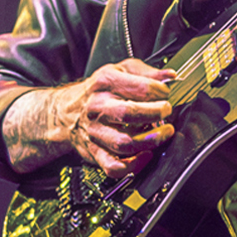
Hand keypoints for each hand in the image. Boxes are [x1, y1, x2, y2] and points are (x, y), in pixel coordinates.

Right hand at [0, 60, 175, 181]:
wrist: (66, 111)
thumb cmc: (98, 90)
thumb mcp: (120, 70)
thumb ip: (147, 72)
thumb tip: (170, 76)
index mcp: (106, 83)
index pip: (140, 87)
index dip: (160, 91)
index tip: (165, 94)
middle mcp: (99, 107)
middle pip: (129, 113)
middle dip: (155, 113)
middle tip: (166, 111)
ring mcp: (96, 131)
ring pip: (123, 142)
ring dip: (150, 140)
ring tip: (164, 132)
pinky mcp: (95, 152)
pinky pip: (113, 166)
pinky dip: (132, 166)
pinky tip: (145, 155)